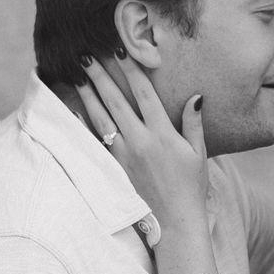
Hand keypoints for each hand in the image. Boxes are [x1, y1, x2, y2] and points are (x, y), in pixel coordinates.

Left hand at [78, 59, 211, 236]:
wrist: (174, 224)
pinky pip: (96, 141)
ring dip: (87, 95)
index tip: (119, 49)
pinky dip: (84, 124)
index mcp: (163, 134)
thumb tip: (196, 97)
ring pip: (101, 118)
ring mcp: (124, 155)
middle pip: (115, 100)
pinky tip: (75, 110)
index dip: (131, 69)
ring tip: (76, 76)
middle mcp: (140, 141)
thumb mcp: (199, 154)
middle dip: (100, 75)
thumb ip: (194, 124)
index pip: (144, 93)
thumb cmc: (191, 189)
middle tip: (85, 55)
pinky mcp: (115, 169)